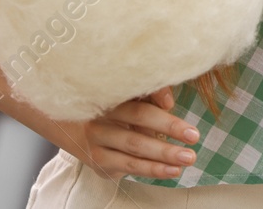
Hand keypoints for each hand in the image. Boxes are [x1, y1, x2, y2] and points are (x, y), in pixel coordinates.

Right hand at [68, 85, 199, 180]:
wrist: (68, 124)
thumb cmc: (109, 104)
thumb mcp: (126, 94)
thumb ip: (150, 93)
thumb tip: (169, 103)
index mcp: (108, 100)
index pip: (139, 108)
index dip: (163, 114)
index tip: (186, 123)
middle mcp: (99, 122)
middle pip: (136, 130)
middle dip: (167, 135)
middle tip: (194, 140)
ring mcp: (96, 145)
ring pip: (133, 153)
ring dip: (162, 158)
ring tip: (187, 160)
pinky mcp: (99, 163)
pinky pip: (128, 167)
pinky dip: (151, 169)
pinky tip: (171, 170)